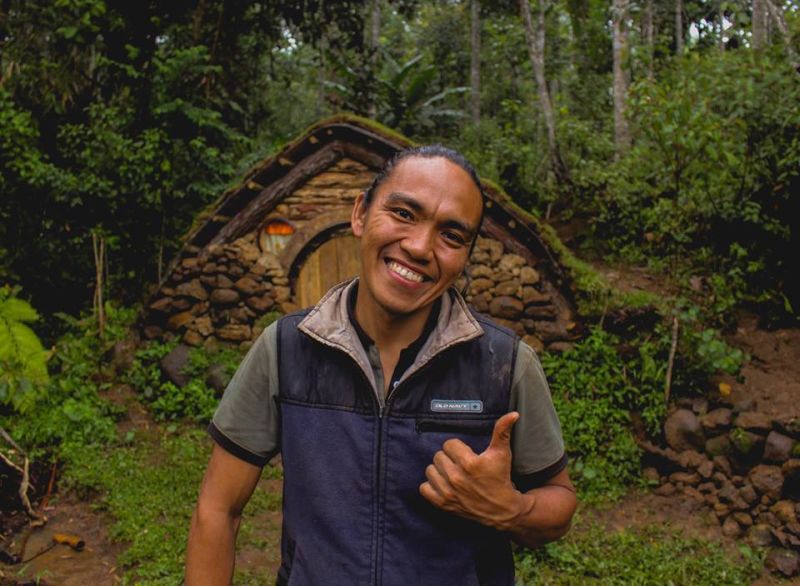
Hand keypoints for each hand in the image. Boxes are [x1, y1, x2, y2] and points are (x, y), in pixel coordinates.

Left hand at [419, 412, 530, 530]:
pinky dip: (431, 486)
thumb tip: (512, 414)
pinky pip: (424, 488)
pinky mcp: (443, 504)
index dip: (457, 448)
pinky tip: (443, 484)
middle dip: (449, 458)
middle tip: (459, 464)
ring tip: (451, 473)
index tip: (465, 454)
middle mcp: (457, 478)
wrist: (502, 509)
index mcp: (469, 463)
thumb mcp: (502, 453)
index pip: (449, 444)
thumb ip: (502, 431)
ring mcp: (448, 492)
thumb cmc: (501, 478)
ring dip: (439, 471)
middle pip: (438, 456)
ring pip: (430, 470)